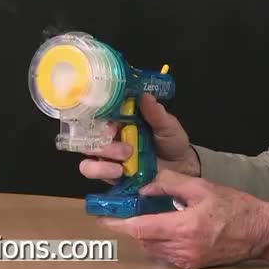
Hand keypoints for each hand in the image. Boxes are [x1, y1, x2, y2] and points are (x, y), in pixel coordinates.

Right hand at [79, 93, 199, 183]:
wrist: (180, 168)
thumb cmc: (172, 142)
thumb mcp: (168, 126)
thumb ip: (156, 114)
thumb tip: (145, 95)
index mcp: (122, 118)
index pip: (102, 111)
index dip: (101, 115)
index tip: (112, 124)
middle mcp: (111, 135)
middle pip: (90, 134)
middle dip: (103, 141)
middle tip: (126, 149)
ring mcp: (107, 154)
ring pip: (88, 153)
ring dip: (102, 155)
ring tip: (122, 162)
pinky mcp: (108, 173)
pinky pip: (92, 171)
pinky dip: (101, 171)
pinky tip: (118, 173)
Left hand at [97, 170, 268, 268]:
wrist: (259, 231)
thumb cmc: (234, 206)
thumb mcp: (201, 187)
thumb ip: (170, 182)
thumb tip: (145, 187)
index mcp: (186, 227)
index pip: (142, 228)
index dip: (119, 224)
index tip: (103, 219)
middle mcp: (184, 248)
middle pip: (144, 240)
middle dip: (134, 225)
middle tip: (130, 209)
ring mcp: (188, 260)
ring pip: (152, 248)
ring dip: (147, 233)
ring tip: (153, 215)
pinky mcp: (192, 265)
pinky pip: (165, 254)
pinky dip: (159, 241)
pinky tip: (168, 226)